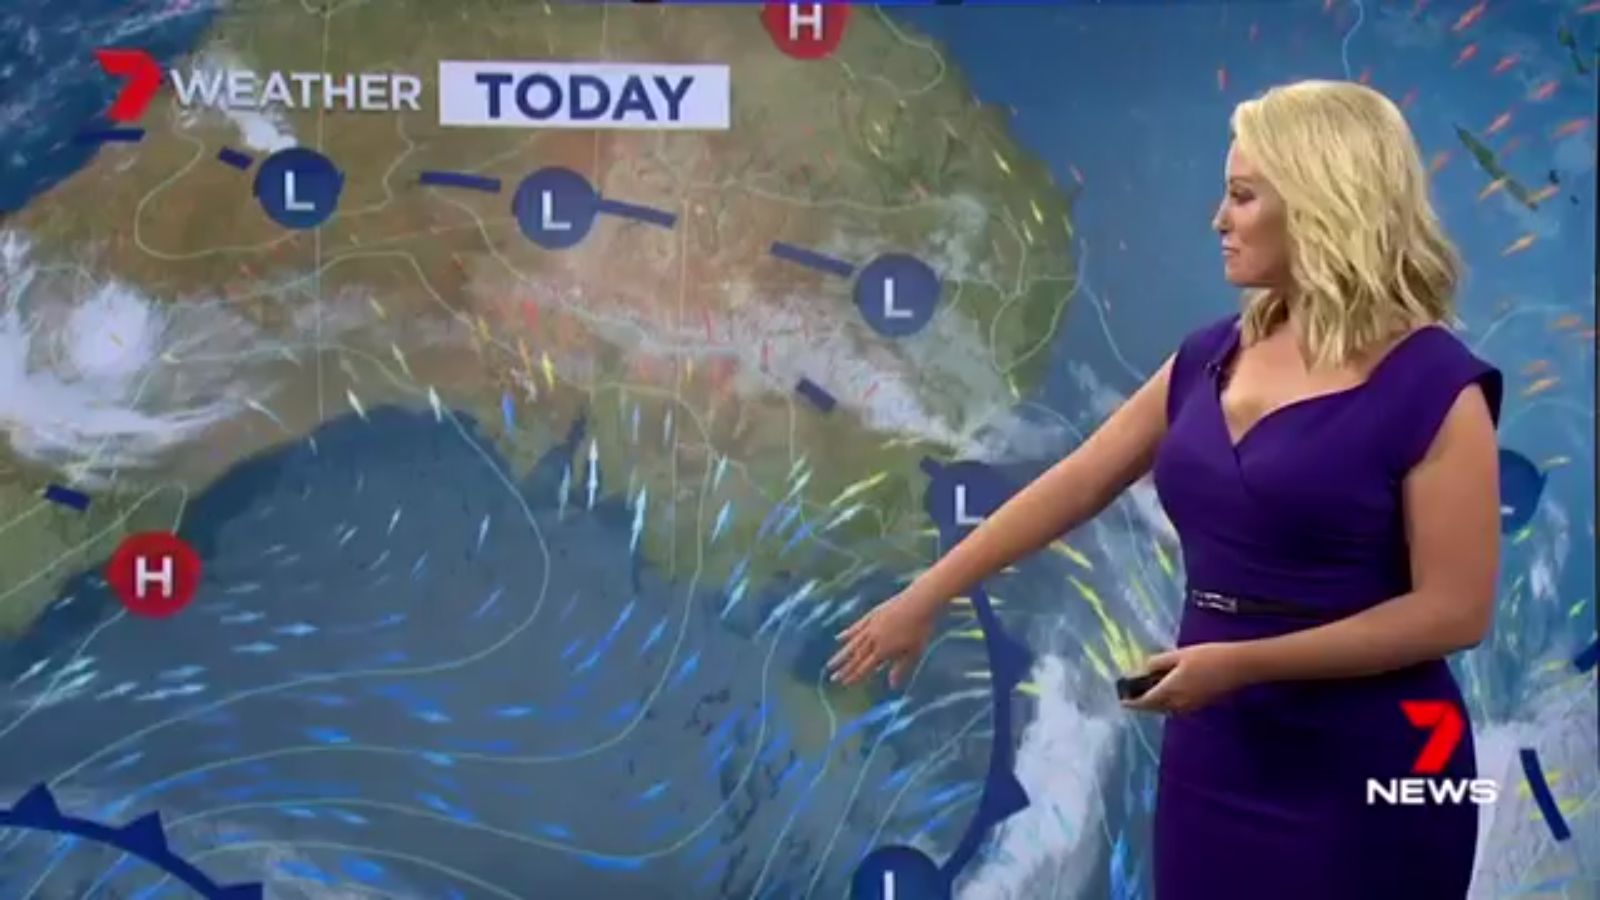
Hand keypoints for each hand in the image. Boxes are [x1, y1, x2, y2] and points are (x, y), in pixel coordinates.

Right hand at [827, 592, 937, 687]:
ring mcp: (871, 627)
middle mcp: (873, 640)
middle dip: (844, 668)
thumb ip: (901, 668)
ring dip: (841, 654)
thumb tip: (893, 686)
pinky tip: (839, 638)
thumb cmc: (920, 629)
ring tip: (831, 663)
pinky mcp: (872, 615)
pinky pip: (856, 627)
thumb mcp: (913, 652)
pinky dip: (847, 633)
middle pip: (855, 657)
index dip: (854, 676)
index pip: (865, 667)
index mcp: (883, 650)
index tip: (843, 683)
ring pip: (852, 643)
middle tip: (832, 677)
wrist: (918, 603)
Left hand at [1122, 642, 1250, 713]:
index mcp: (1170, 691)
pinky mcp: (1200, 705)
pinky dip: (1168, 701)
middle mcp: (1178, 704)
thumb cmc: (1208, 656)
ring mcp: (1190, 706)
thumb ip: (1157, 663)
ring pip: (1166, 708)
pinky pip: (1177, 707)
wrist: (1239, 666)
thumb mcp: (1179, 655)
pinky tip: (1168, 689)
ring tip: (1148, 689)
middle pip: (1154, 707)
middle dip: (1142, 702)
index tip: (1121, 700)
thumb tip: (1140, 669)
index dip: (1131, 702)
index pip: (1145, 702)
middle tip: (1132, 692)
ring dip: (1155, 702)